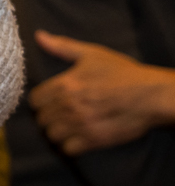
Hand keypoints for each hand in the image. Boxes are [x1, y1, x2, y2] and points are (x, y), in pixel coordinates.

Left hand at [30, 30, 174, 154]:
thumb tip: (39, 36)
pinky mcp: (95, 140)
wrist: (152, 96)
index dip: (40, 102)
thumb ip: (62, 46)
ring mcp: (81, 124)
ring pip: (52, 135)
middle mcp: (68, 105)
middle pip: (42, 119)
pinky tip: (77, 139)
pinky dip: (71, 146)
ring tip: (66, 128)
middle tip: (58, 116)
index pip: (34, 100)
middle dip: (48, 117)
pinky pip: (69, 149)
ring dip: (57, 132)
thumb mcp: (92, 54)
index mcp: (64, 84)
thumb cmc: (123, 73)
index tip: (49, 103)